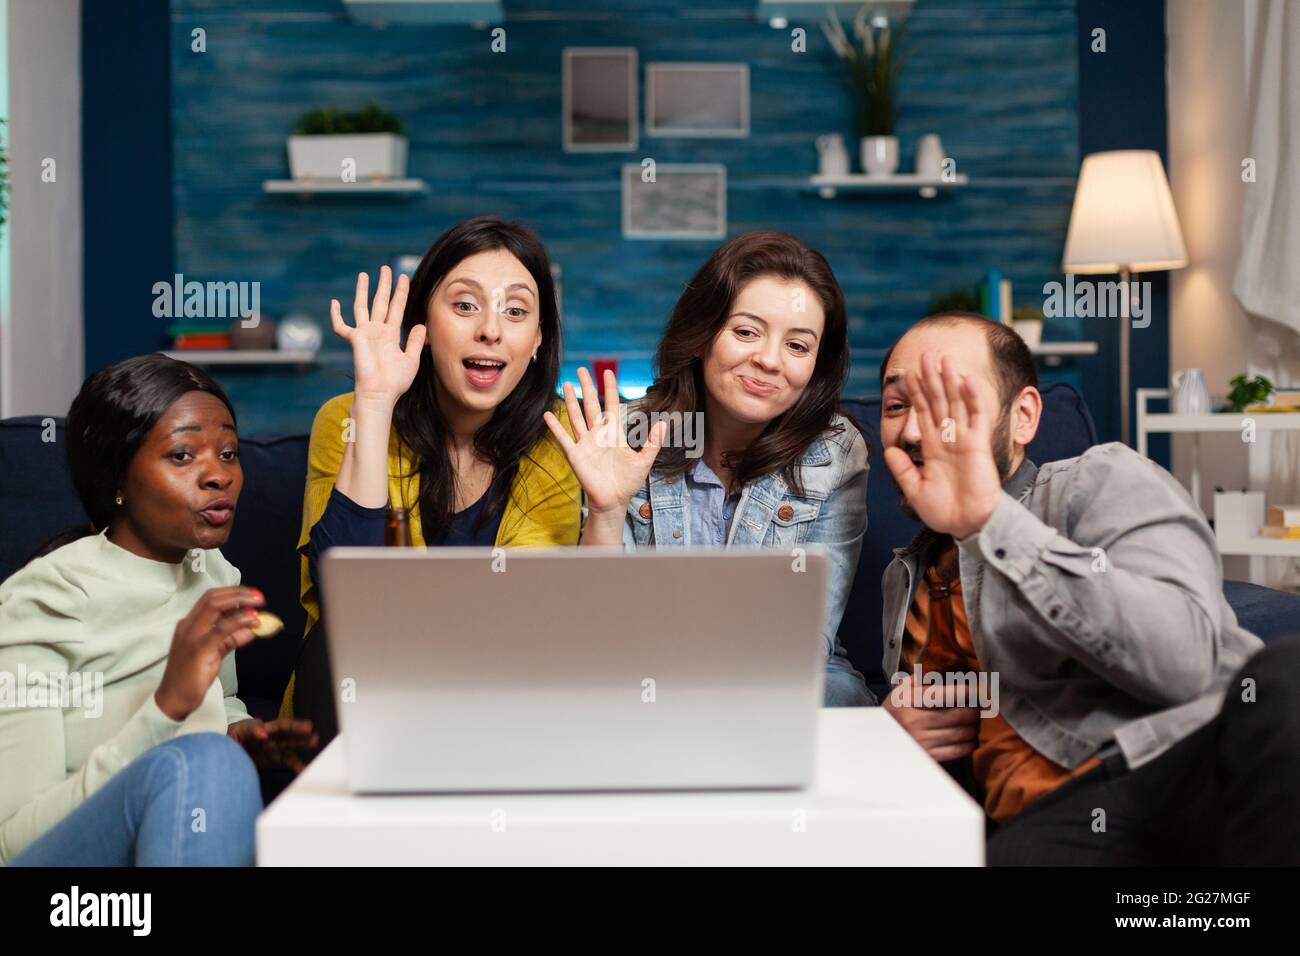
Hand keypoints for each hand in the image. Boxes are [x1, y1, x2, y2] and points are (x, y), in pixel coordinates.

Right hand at [155, 587, 265, 721]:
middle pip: (213, 598)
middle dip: (238, 593)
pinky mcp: (198, 650)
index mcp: (189, 624)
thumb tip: (251, 629)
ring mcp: (191, 637)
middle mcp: (188, 626)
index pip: (210, 598)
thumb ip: (230, 639)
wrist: (173, 699)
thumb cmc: (192, 676)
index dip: (233, 592)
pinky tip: (252, 621)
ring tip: (259, 607)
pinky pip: (219, 630)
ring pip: (214, 607)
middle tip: (259, 597)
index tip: (252, 594)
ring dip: (240, 603)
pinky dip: (237, 621)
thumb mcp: (214, 653)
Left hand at [227, 718, 318, 772]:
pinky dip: (297, 765)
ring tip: (314, 741)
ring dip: (302, 743)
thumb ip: (249, 731)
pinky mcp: (276, 759)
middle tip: (308, 729)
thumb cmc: (232, 736)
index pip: (268, 725)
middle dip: (296, 730)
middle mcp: (270, 736)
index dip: (274, 729)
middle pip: (285, 732)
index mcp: (259, 727)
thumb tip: (263, 734)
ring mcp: (274, 747)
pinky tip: (304, 770)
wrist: (228, 750)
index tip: (266, 735)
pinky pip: (289, 761)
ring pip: (290, 745)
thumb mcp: (236, 732)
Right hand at [330, 265, 426, 405]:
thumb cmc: (395, 382)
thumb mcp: (411, 360)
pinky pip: (341, 326)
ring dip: (363, 290)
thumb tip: (422, 324)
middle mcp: (377, 332)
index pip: (397, 309)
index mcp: (391, 335)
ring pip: (363, 306)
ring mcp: (365, 334)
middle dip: (384, 285)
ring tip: (365, 274)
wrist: (380, 393)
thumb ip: (416, 342)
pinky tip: (334, 302)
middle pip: (380, 302)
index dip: (401, 293)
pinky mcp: (354, 340)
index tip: (404, 278)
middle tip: (386, 268)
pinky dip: (336, 315)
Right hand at [543, 367, 665, 516]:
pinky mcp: (575, 455)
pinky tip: (548, 415)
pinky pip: (563, 439)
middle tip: (580, 369)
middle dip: (586, 387)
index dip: (609, 389)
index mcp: (614, 433)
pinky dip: (555, 428)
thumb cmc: (629, 482)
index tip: (607, 372)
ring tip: (565, 384)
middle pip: (590, 406)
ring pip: (576, 417)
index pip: (611, 405)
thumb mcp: (644, 460)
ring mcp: (585, 444)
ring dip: (570, 401)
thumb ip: (653, 442)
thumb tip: (664, 423)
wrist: (614, 500)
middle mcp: (598, 435)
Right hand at [881, 674, 979, 762]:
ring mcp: (921, 741)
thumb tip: (946, 671)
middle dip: (974, 711)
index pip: (944, 695)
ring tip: (975, 723)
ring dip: (973, 728)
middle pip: (958, 716)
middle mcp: (914, 722)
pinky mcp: (928, 756)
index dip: (966, 692)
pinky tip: (969, 739)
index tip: (976, 691)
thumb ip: (919, 679)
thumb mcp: (901, 691)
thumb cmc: (896, 711)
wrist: (880, 739)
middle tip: (979, 708)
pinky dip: (968, 745)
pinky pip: (957, 751)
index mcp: (908, 701)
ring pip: (961, 734)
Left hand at [882, 352, 1003, 539]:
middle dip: (931, 379)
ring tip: (944, 358)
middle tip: (925, 355)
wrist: (967, 525)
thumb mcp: (914, 489)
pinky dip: (972, 398)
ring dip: (950, 381)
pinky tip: (965, 380)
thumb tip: (889, 450)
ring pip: (956, 403)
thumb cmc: (944, 511)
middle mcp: (948, 439)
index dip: (916, 394)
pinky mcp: (979, 444)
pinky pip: (976, 417)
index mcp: (933, 448)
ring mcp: (964, 439)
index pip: (923, 414)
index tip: (907, 375)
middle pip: (939, 402)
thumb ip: (902, 469)